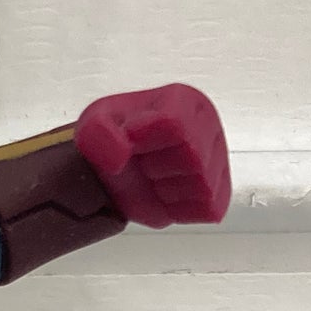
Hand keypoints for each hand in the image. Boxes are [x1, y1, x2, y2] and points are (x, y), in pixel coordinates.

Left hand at [74, 84, 230, 227]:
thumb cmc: (114, 142)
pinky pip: (207, 209)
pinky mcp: (218, 194)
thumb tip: (120, 152)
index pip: (177, 125)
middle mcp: (209, 126)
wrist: (118, 171)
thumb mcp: (93, 126)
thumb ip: (99, 132)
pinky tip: (166, 194)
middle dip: (158, 167)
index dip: (148, 141)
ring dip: (168, 190)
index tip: (132, 141)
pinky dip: (181, 210)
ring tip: (154, 176)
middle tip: (143, 161)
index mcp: (184, 100)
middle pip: (192, 157)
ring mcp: (217, 160)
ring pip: (201, 185)